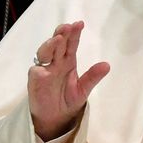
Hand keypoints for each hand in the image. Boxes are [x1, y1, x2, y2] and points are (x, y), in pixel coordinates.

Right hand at [28, 21, 110, 141]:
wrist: (56, 119)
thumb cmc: (68, 101)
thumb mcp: (84, 89)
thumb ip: (93, 77)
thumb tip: (107, 65)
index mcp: (68, 61)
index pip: (71, 44)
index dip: (74, 33)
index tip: (79, 23)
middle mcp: (55, 61)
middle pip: (57, 44)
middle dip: (61, 34)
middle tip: (67, 27)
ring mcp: (44, 69)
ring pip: (45, 52)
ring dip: (50, 45)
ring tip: (58, 39)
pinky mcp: (35, 80)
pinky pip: (37, 70)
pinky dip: (41, 65)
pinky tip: (46, 63)